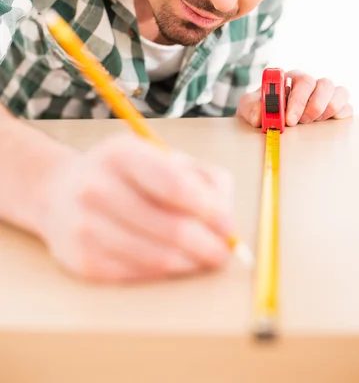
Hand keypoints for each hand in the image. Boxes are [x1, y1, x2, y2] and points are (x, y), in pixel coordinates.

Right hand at [38, 133, 233, 281]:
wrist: (61, 192)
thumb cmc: (127, 174)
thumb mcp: (161, 157)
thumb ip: (202, 178)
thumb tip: (226, 219)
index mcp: (122, 153)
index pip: (174, 185)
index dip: (209, 209)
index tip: (227, 225)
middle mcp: (97, 187)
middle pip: (170, 228)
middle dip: (207, 246)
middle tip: (223, 254)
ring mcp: (85, 226)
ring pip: (156, 258)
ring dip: (189, 264)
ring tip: (201, 259)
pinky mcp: (81, 260)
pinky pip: (137, 275)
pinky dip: (163, 273)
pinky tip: (170, 263)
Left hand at [237, 70, 352, 127]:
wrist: (265, 118)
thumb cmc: (259, 108)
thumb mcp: (247, 106)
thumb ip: (250, 108)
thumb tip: (261, 115)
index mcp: (290, 78)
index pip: (300, 79)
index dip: (298, 99)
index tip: (289, 119)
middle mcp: (310, 83)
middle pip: (323, 84)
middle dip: (313, 107)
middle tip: (300, 123)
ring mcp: (324, 95)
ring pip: (339, 92)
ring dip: (327, 110)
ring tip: (312, 123)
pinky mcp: (335, 108)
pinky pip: (347, 106)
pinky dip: (341, 114)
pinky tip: (326, 123)